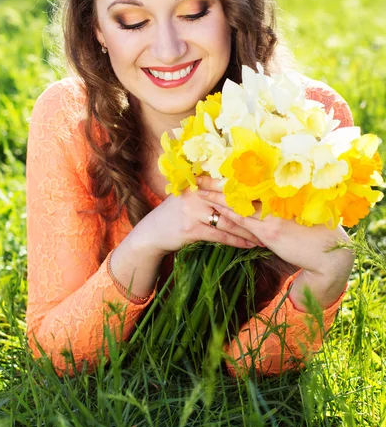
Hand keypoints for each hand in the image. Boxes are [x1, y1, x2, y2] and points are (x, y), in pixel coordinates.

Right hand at [129, 186, 264, 260]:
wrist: (152, 232)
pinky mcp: (192, 229)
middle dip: (254, 212)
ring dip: (249, 230)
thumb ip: (211, 190)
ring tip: (266, 236)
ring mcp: (193, 210)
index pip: (229, 184)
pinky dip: (237, 241)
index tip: (271, 196)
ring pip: (229, 221)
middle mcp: (197, 193)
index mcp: (200, 181)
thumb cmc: (176, 213)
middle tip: (274, 219)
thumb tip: (240, 186)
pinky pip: (221, 235)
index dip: (250, 190)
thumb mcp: (190, 195)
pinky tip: (249, 245)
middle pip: (232, 202)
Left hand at [196, 175, 354, 308]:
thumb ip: (279, 203)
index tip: (213, 167)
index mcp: (280, 192)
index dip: (229, 173)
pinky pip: (244, 222)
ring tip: (197, 190)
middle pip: (239, 186)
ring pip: (237, 201)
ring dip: (215, 196)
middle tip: (197, 175)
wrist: (329, 252)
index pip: (249, 178)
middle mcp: (275, 199)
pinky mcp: (270, 231)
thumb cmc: (316, 232)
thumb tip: (262, 197)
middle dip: (216, 181)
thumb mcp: (297, 212)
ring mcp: (271, 214)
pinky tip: (214, 210)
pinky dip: (228, 215)